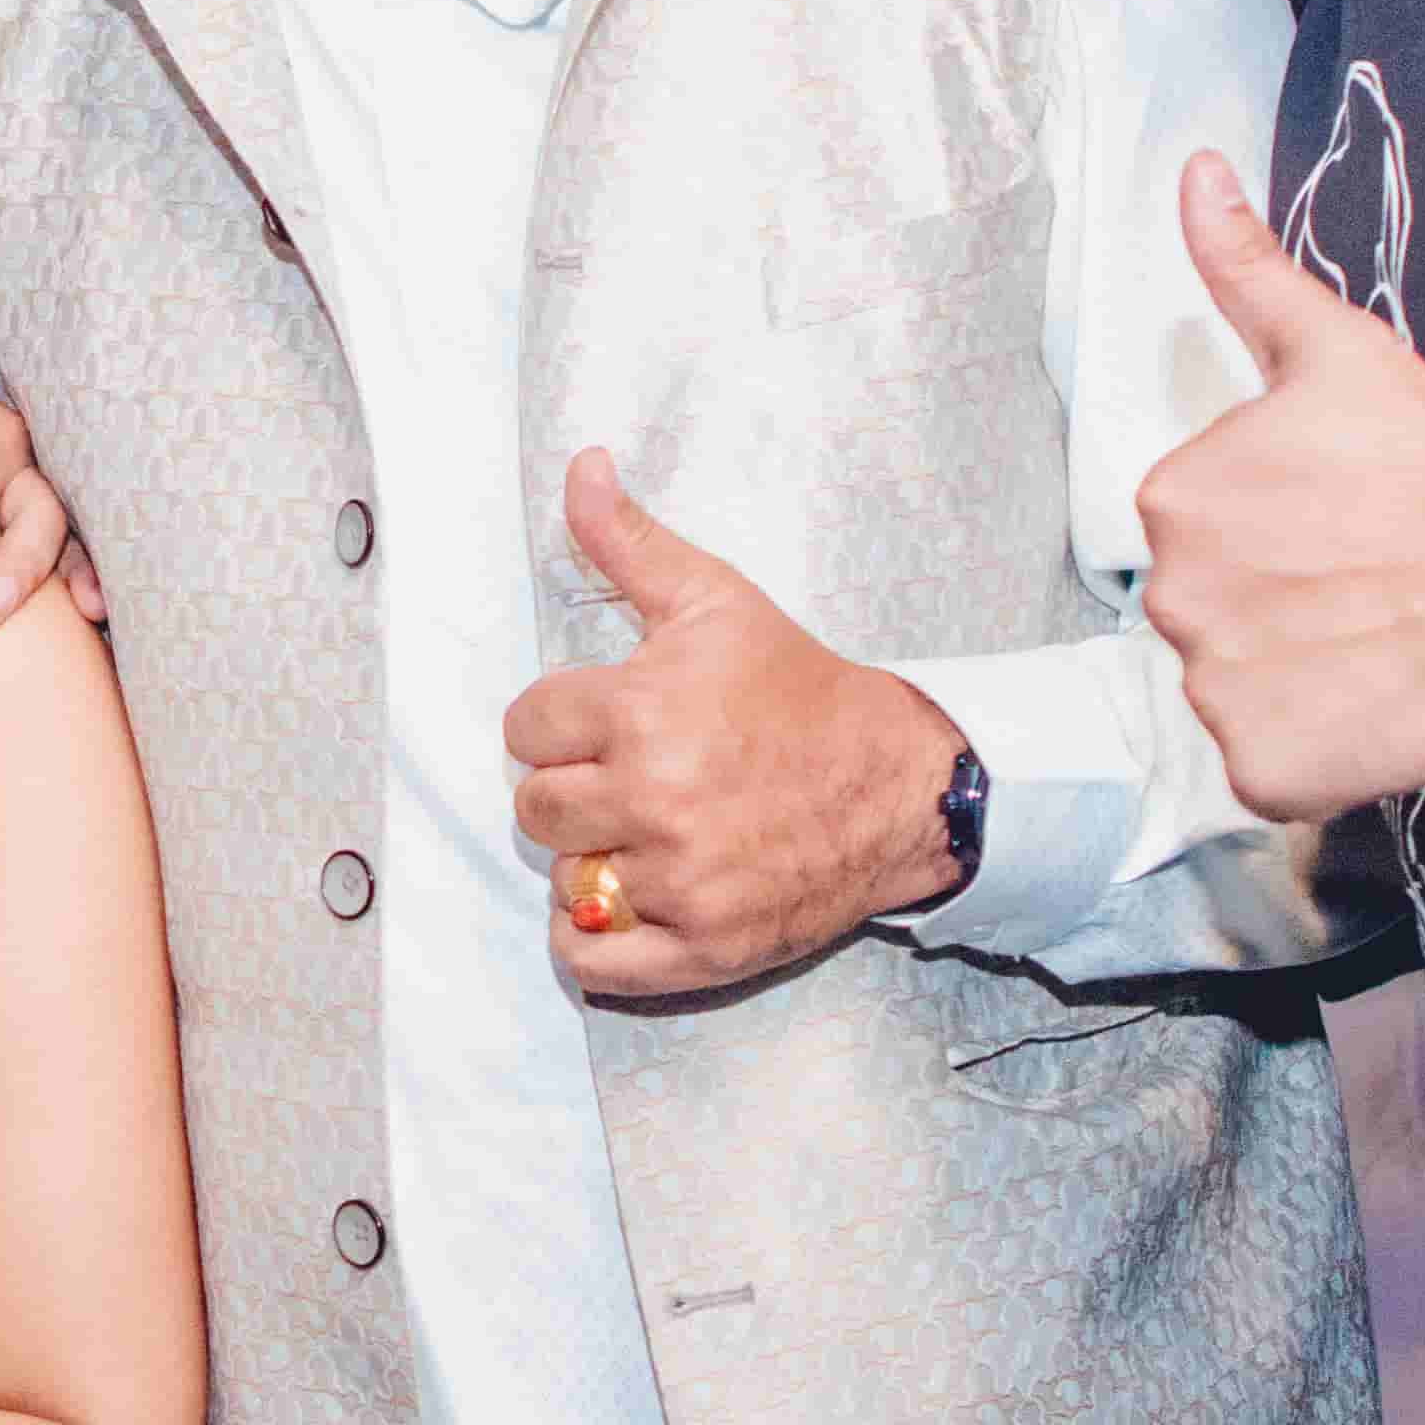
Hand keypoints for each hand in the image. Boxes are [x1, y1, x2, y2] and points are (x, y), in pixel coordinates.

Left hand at [499, 451, 969, 993]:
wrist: (898, 784)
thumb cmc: (798, 690)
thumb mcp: (715, 600)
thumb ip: (629, 541)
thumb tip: (579, 465)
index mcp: (644, 710)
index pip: (526, 728)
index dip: (561, 722)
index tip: (607, 722)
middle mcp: (655, 798)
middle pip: (536, 807)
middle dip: (574, 789)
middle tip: (632, 778)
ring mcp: (680, 879)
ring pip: (565, 877)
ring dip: (594, 858)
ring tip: (652, 831)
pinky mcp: (703, 946)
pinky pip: (590, 960)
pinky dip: (591, 941)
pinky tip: (624, 902)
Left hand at [1131, 153, 1424, 818]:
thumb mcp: (1332, 347)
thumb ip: (1244, 265)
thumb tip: (1192, 172)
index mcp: (1173, 497)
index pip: (1201, 530)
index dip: (1278, 533)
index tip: (1344, 525)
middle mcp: (1173, 597)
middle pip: (1212, 611)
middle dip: (1279, 603)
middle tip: (1366, 583)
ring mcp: (1216, 690)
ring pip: (1238, 688)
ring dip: (1297, 673)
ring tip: (1376, 639)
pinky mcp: (1262, 768)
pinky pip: (1267, 765)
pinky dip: (1313, 747)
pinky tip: (1370, 700)